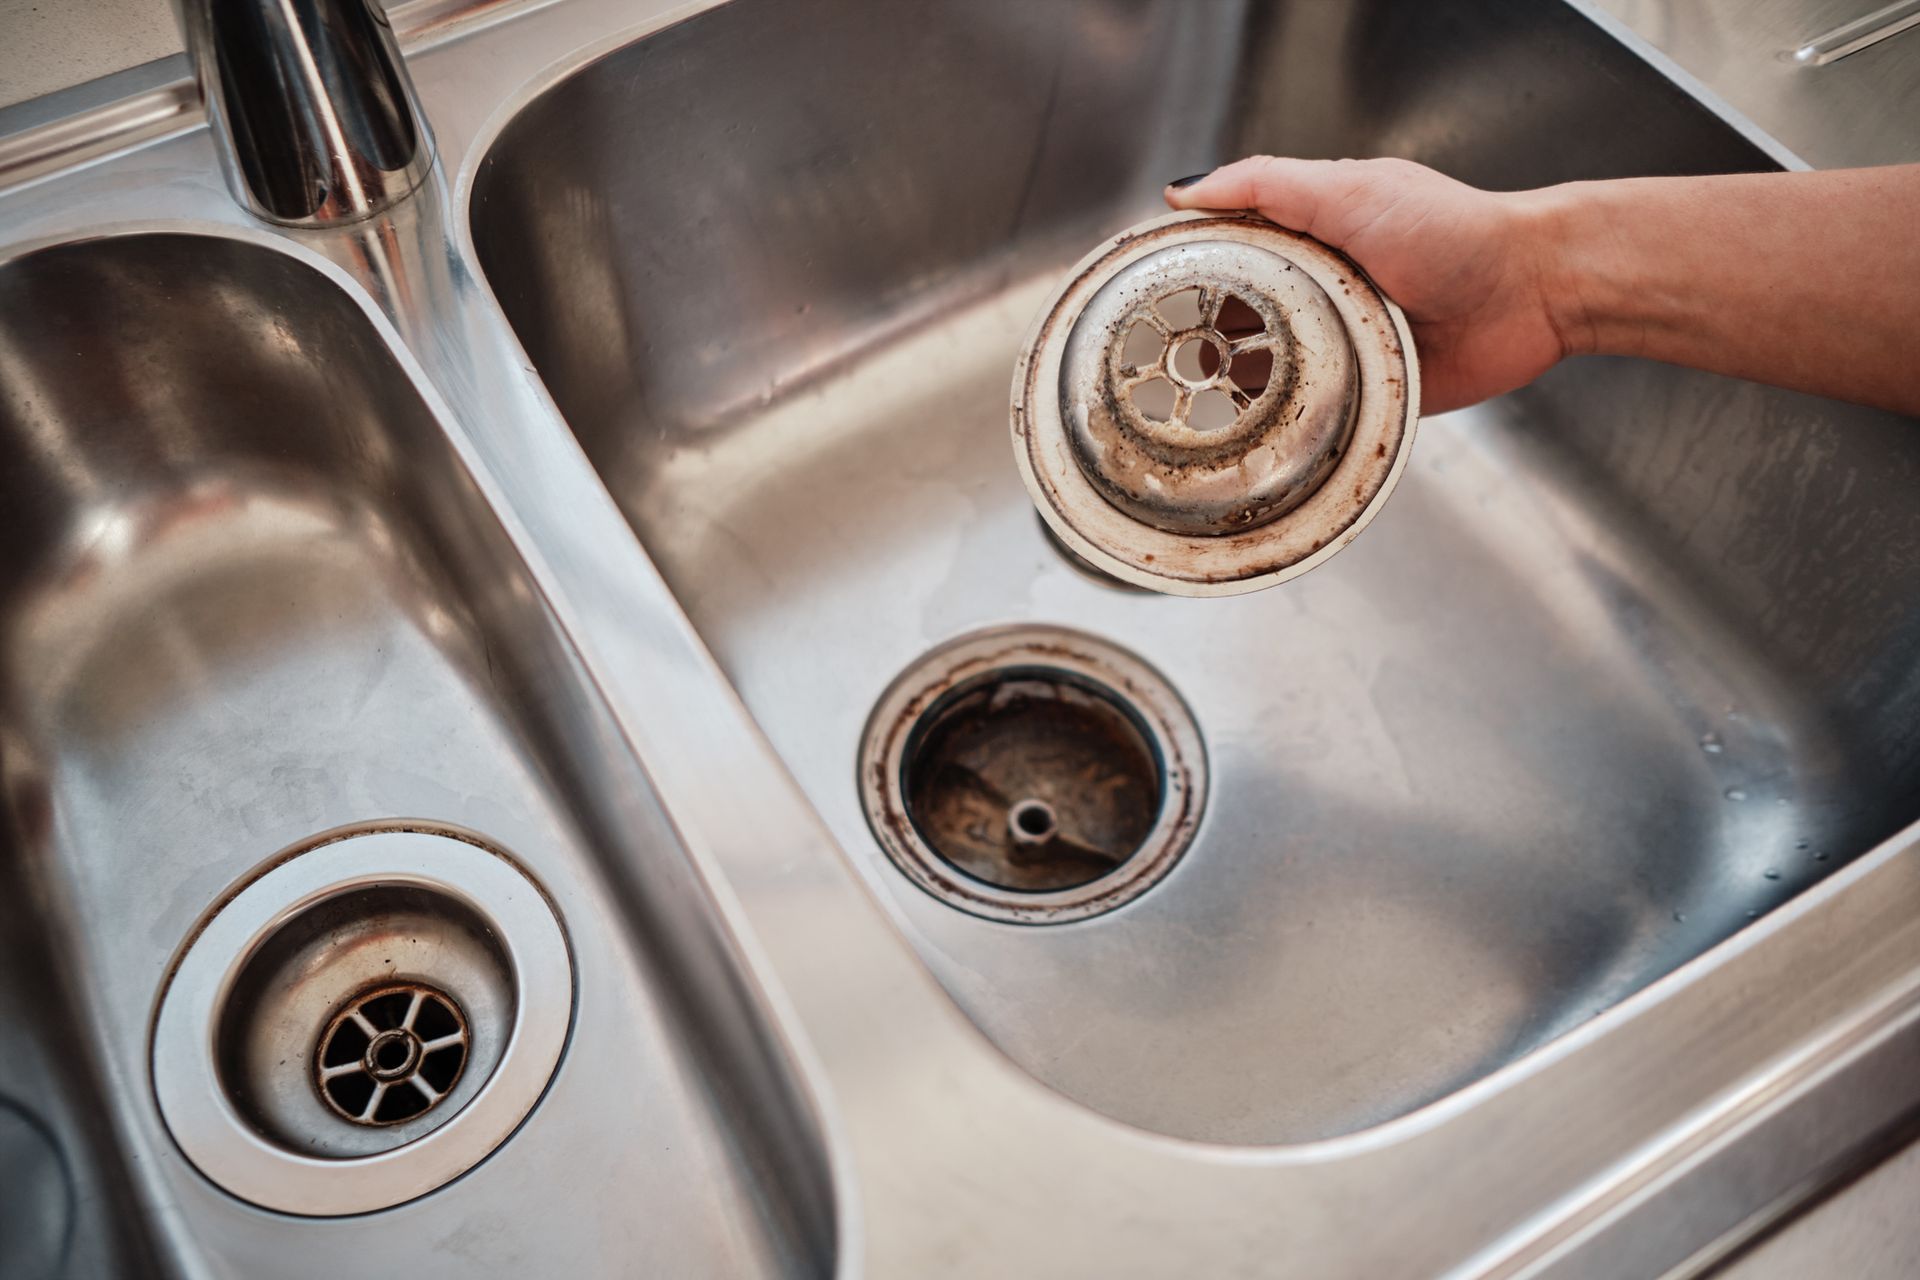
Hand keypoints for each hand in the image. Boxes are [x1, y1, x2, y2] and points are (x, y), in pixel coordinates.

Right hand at [1167, 157, 1571, 413]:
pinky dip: (1289, 417)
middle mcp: (1321, 290)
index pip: (1231, 250)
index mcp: (1310, 236)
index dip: (1189, 267)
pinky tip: (1257, 423)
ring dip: (1240, 379)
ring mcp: (1341, 342)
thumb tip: (1186, 191)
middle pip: (1242, 316)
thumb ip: (1267, 185)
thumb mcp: (1349, 192)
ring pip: (1271, 369)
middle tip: (1171, 351)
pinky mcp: (1366, 389)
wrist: (1531, 292)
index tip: (1150, 284)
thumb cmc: (1455, 233)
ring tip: (1204, 389)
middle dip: (1206, 334)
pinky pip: (1315, 410)